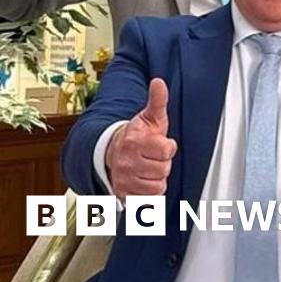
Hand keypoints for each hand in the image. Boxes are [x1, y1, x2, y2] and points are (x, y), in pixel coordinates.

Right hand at [105, 78, 175, 201]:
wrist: (113, 151)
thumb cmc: (138, 135)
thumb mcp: (150, 117)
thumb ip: (157, 100)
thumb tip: (158, 82)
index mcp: (134, 142)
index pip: (167, 150)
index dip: (167, 147)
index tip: (159, 143)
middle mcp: (126, 162)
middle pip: (164, 170)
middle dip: (163, 163)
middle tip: (153, 157)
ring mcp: (123, 180)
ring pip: (157, 186)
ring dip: (158, 179)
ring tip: (149, 168)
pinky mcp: (123, 196)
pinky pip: (149, 200)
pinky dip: (150, 193)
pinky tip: (144, 181)